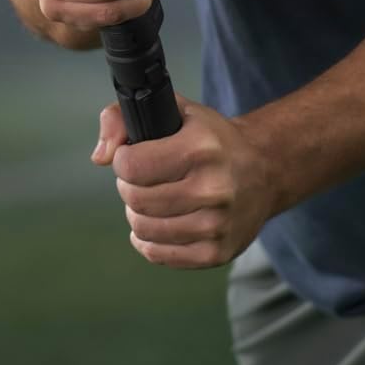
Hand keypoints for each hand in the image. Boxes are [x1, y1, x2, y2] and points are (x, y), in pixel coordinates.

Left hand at [92, 94, 278, 268]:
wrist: (264, 170)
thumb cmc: (211, 138)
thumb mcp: (174, 110)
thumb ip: (122, 118)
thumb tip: (99, 157)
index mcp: (201, 148)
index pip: (132, 166)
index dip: (121, 160)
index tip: (129, 155)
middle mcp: (213, 188)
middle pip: (136, 199)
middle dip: (127, 187)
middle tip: (139, 178)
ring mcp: (217, 225)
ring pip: (143, 229)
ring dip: (136, 213)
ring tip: (149, 198)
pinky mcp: (217, 253)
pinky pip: (158, 254)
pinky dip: (147, 239)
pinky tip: (155, 222)